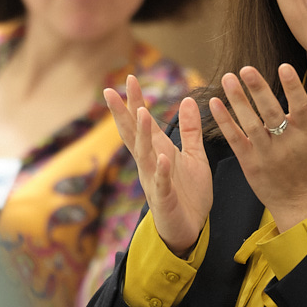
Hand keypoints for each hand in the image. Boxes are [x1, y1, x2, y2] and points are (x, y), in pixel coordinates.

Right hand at [104, 75, 213, 255]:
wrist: (191, 229)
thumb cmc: (189, 193)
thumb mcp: (193, 156)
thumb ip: (190, 130)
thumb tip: (187, 99)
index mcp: (158, 151)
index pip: (142, 123)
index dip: (135, 102)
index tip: (130, 78)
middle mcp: (151, 163)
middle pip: (134, 134)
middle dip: (125, 113)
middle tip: (113, 91)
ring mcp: (155, 181)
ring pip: (144, 155)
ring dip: (144, 135)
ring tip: (144, 113)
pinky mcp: (164, 199)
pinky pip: (162, 184)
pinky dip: (161, 171)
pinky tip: (161, 158)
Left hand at [205, 64, 306, 232]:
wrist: (302, 203)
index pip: (301, 107)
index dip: (293, 87)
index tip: (284, 67)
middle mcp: (287, 143)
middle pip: (271, 113)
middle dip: (259, 90)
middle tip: (246, 69)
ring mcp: (267, 154)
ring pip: (251, 124)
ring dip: (238, 101)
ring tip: (228, 79)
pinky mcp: (250, 163)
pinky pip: (236, 140)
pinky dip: (225, 122)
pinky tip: (215, 104)